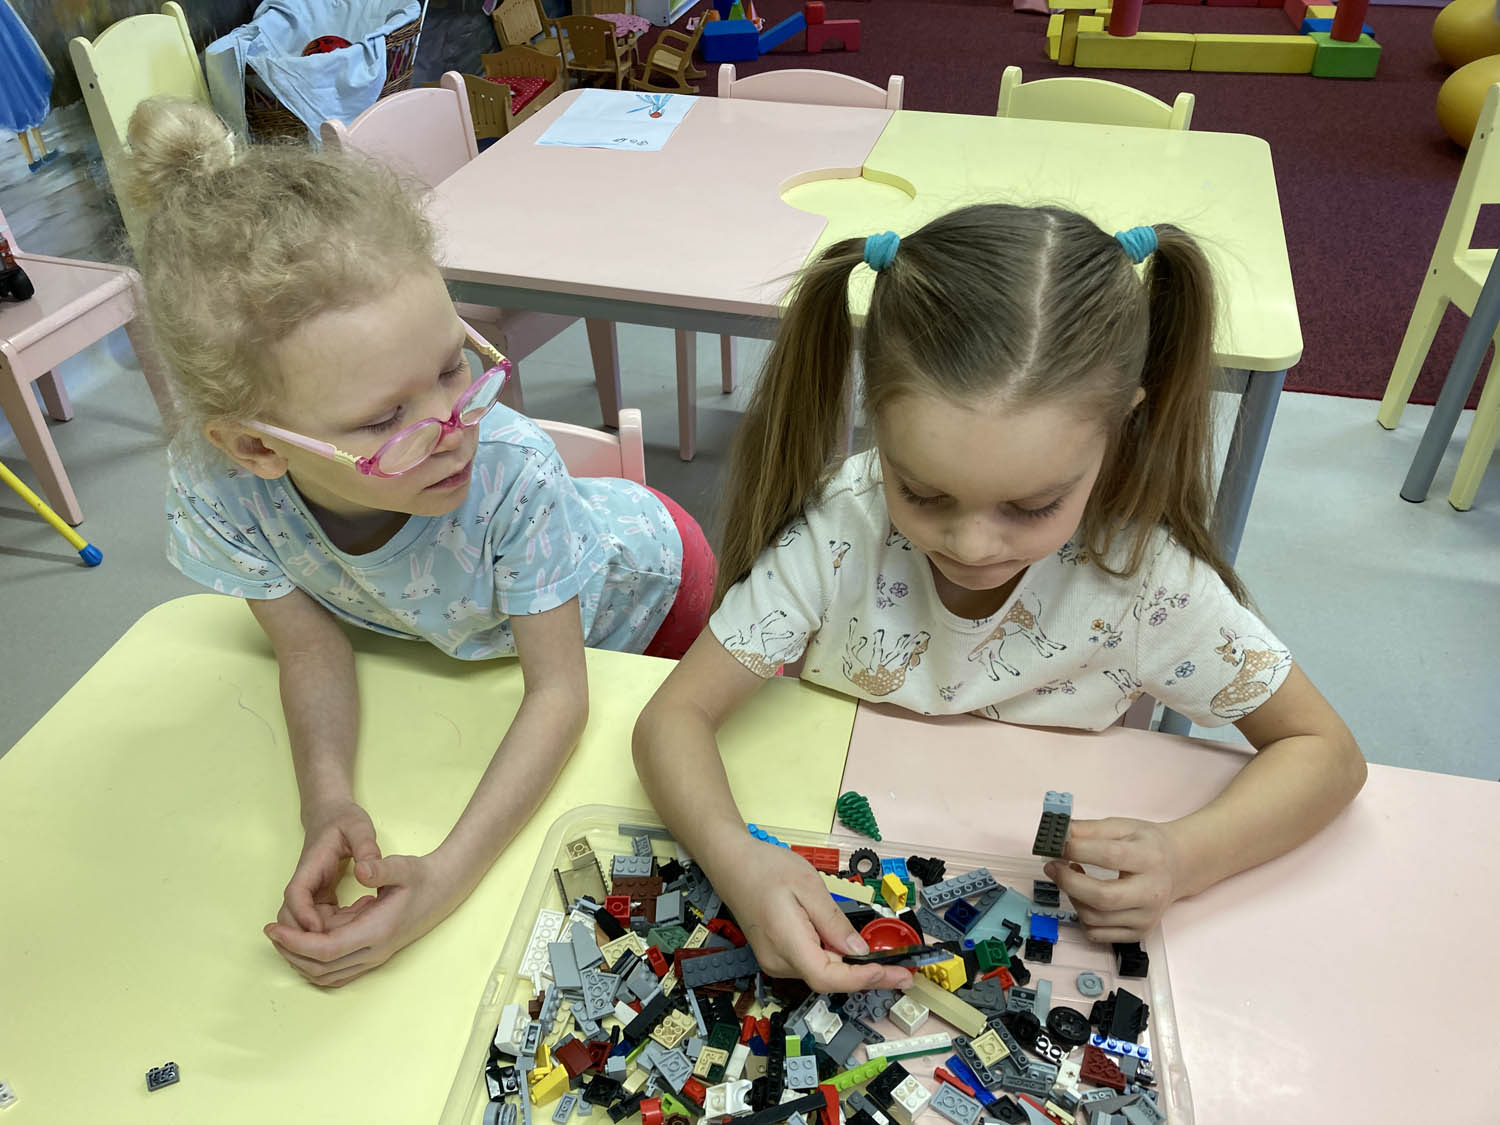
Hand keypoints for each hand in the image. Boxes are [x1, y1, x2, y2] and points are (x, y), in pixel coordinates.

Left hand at [264, 851, 467, 987]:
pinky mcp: (371, 954)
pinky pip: (336, 969)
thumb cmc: (421, 877)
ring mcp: (373, 956)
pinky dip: (315, 960)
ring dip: (300, 960)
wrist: (443, 890)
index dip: (296, 942)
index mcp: (377, 931)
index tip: (273, 928)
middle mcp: (373, 951)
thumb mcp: (403, 866)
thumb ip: (381, 869)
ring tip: (282, 936)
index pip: (326, 950)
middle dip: (291, 953)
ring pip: (327, 974)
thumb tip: (363, 869)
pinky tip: (307, 937)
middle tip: (271, 931)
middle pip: (321, 968)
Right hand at [277, 800, 383, 934]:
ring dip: (320, 937)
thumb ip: (365, 846)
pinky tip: (357, 927)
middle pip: (290, 917)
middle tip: (341, 947)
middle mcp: (304, 883)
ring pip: (301, 924)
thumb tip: (367, 871)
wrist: (332, 815)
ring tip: (354, 938)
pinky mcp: (318, 898)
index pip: (296, 894)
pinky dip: (330, 931)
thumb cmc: (345, 820)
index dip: (303, 915)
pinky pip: (316, 922)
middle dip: (306, 936)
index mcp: (310, 865)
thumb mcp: (359, 826)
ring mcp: (309, 893)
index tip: (319, 930)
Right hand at [710, 841, 910, 993]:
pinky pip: (812, 963)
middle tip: (902, 971)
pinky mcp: (777, 956)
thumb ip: (835, 923)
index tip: (894, 973)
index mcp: (786, 943)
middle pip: (829, 979)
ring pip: (822, 973)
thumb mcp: (809, 887)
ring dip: (852, 968)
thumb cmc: (766, 868)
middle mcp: (779, 961)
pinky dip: (835, 959)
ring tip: (883, 959)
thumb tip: (860, 952)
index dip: (864, 979)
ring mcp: (775, 961)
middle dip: (867, 975)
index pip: (829, 978)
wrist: (731, 863)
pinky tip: (851, 949)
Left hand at [1043, 817, 1184, 942]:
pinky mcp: (1139, 933)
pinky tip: (1085, 899)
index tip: (1056, 846)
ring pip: (1094, 918)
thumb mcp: (1123, 827)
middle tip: (1053, 867)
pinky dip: (1082, 917)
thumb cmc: (1147, 846)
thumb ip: (1090, 829)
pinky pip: (1097, 934)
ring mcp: (1146, 917)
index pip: (1109, 857)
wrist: (1177, 867)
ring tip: (1073, 878)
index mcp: (1150, 859)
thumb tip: (1058, 834)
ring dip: (1073, 897)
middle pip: (1102, 897)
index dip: (1076, 850)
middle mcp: (1152, 892)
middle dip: (1068, 882)